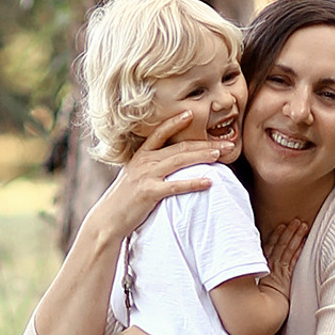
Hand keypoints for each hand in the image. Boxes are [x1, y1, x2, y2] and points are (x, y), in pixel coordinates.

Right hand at [89, 106, 238, 250]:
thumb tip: (166, 165)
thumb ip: (148, 168)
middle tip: (226, 144)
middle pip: (179, 147)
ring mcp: (146, 176)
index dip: (176, 122)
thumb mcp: (134, 177)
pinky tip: (209, 182)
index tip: (192, 114)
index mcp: (140, 156)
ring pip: (180, 161)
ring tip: (220, 155)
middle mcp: (144, 162)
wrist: (108, 220)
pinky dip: (194, 183)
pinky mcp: (149, 192)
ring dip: (202, 157)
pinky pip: (176, 186)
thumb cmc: (124, 201)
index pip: (160, 133)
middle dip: (205, 144)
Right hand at [262, 217, 310, 292]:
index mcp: (263, 265)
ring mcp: (278, 270)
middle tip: (297, 220)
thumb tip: (263, 265)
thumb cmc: (259, 299)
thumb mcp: (256, 283)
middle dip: (289, 231)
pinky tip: (304, 241)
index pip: (270, 246)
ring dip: (295, 236)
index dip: (277, 235)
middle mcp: (270, 265)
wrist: (259, 310)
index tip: (282, 226)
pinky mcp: (285, 276)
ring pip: (287, 248)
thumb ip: (260, 271)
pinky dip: (298, 249)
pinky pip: (292, 259)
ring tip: (303, 226)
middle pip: (280, 244)